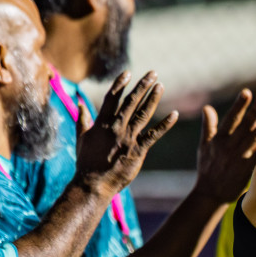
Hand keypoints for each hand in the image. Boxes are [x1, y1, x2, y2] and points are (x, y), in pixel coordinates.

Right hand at [74, 71, 176, 193]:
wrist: (93, 183)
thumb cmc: (87, 162)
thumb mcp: (82, 138)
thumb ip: (83, 119)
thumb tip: (80, 104)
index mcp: (102, 123)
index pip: (112, 98)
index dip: (120, 84)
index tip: (128, 73)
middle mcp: (116, 127)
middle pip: (131, 102)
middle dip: (142, 86)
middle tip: (152, 73)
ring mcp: (127, 138)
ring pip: (143, 114)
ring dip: (153, 99)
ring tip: (161, 86)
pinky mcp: (138, 150)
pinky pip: (154, 135)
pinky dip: (165, 125)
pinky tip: (174, 115)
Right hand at [191, 89, 255, 202]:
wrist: (212, 193)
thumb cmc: (207, 167)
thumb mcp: (204, 146)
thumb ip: (208, 126)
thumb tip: (207, 107)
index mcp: (218, 140)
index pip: (230, 119)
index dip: (239, 106)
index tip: (247, 92)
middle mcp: (230, 147)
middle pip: (244, 127)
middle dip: (254, 112)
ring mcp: (240, 158)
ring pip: (253, 139)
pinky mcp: (249, 167)